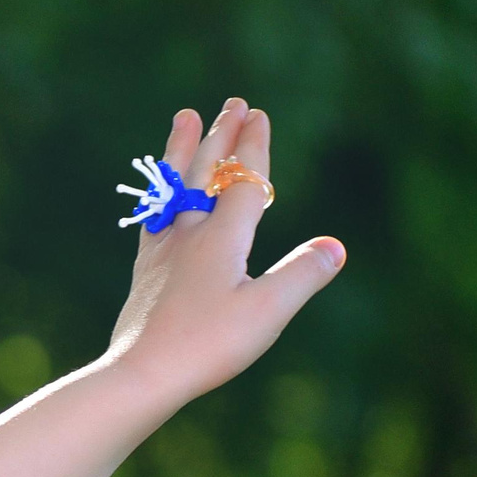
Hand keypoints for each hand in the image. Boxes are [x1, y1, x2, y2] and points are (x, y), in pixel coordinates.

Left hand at [99, 97, 345, 406]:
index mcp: (223, 238)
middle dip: (222, 136)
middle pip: (207, 174)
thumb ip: (302, 275)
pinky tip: (161, 197)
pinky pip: (155, 218)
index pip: (244, 181)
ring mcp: (163, 253)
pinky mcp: (146, 274)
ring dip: (184, 150)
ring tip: (185, 119)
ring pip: (175, 188)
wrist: (141, 375)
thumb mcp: (268, 311)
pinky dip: (162, 195)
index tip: (257, 114)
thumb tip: (335, 247)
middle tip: (231, 102)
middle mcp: (189, 236)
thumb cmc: (207, 345)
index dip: (252, 147)